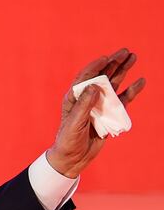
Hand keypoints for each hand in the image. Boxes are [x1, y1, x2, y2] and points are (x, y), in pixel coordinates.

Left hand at [46, 48, 145, 177]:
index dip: (95, 66)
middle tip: (125, 51)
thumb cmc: (68, 140)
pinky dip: (131, 91)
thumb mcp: (74, 123)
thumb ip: (84, 105)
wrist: (73, 158)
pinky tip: (140, 82)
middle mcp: (87, 98)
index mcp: (74, 97)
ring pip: (113, 85)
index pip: (85, 77)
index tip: (106, 58)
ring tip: (133, 57)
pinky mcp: (109, 114)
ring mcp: (99, 105)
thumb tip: (94, 86)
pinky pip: (122, 101)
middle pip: (101, 76)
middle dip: (113, 63)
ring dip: (123, 71)